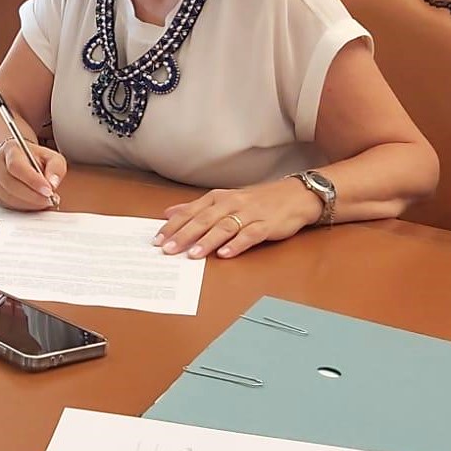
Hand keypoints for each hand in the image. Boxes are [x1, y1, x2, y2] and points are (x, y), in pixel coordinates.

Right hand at [0, 139, 65, 210]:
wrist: (18, 159)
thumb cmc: (34, 158)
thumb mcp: (51, 156)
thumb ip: (56, 167)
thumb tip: (52, 183)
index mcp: (10, 149)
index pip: (16, 166)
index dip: (32, 180)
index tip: (48, 190)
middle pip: (10, 184)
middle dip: (33, 196)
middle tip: (50, 200)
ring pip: (8, 197)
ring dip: (29, 203)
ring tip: (45, 202)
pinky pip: (7, 205)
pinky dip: (23, 207)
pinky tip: (35, 204)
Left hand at [154, 177, 323, 258]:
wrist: (293, 196)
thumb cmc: (255, 200)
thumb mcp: (223, 200)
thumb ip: (195, 208)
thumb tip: (168, 213)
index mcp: (217, 198)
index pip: (190, 212)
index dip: (173, 226)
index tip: (157, 239)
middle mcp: (230, 204)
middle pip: (203, 220)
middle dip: (184, 235)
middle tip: (168, 249)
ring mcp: (249, 214)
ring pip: (224, 227)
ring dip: (207, 241)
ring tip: (192, 254)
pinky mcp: (266, 225)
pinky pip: (249, 235)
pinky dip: (236, 244)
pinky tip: (225, 254)